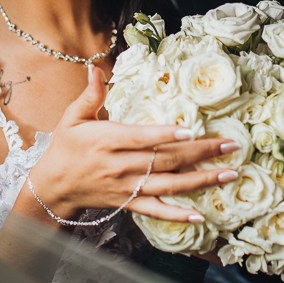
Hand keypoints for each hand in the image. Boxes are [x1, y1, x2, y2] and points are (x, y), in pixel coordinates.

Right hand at [27, 65, 239, 222]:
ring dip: (201, 180)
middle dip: (200, 152)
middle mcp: (120, 166)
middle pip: (164, 160)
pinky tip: (200, 213)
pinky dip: (177, 214)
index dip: (166, 135)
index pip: (141, 138)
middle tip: (230, 145)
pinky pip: (156, 211)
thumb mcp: (72, 118)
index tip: (191, 130)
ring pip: (168, 185)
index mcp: (107, 141)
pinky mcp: (129, 203)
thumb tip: (95, 68)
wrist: (53, 186)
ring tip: (228, 174)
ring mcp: (127, 187)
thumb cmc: (66, 147)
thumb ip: (90, 95)